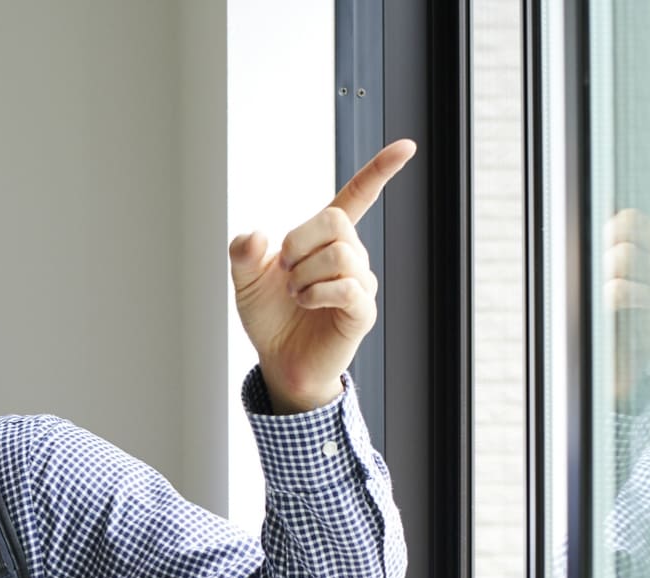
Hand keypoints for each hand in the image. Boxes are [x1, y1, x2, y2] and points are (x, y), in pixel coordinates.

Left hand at [230, 139, 417, 412]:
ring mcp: (359, 282)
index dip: (379, 171)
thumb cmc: (270, 317)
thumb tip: (257, 236)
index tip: (406, 146)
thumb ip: (243, 253)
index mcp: (324, 239)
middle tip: (286, 271)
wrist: (279, 360)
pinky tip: (307, 303)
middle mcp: (348, 255)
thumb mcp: (245, 280)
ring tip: (296, 295)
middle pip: (336, 221)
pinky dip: (318, 293)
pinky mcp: (362, 310)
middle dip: (300, 243)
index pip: (357, 196)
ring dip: (305, 275)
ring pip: (341, 254)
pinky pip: (349, 287)